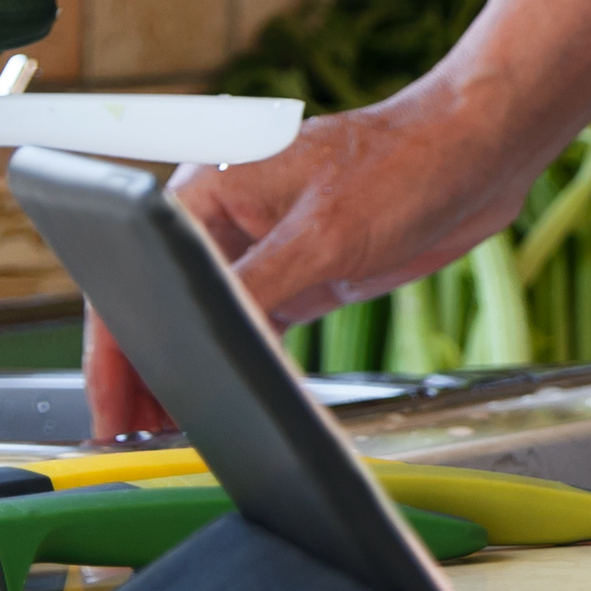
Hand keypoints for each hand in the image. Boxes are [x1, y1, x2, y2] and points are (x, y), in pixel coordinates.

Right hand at [74, 82, 551, 441]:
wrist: (482, 150)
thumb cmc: (406, 164)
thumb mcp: (325, 234)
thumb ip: (255, 287)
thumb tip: (203, 342)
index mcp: (207, 189)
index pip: (137, 277)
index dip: (117, 351)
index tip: (109, 409)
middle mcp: (224, 218)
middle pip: (164, 305)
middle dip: (147, 371)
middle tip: (133, 439)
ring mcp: (263, 248)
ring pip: (207, 322)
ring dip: (192, 372)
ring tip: (172, 433)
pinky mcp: (300, 273)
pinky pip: (254, 327)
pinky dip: (240, 363)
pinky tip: (232, 401)